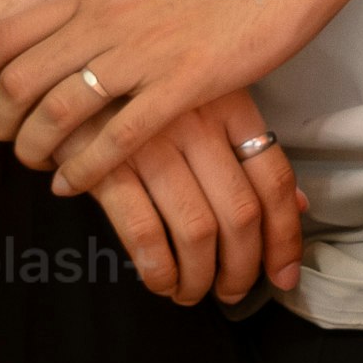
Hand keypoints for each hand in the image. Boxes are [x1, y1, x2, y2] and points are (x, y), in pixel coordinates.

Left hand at [0, 0, 362, 192]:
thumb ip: (100, 4)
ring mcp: (143, 53)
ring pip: (58, 112)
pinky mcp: (184, 84)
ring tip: (35, 164)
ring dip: (34, 147)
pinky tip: (72, 183)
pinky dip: (84, 168)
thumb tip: (68, 30)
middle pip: (18, 80)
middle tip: (3, 138)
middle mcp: (105, 19)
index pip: (2, 33)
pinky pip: (117, 139)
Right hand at [67, 84, 306, 308]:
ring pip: (197, 230)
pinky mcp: (105, 163)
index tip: (284, 274)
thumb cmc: (140, 92)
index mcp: (230, 103)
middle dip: (243, 267)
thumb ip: (251, 151)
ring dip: (200, 276)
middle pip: (241, 213)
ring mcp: (151, 142)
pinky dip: (159, 268)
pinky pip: (145, 232)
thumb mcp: (204, 103)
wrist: (60, 69)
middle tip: (234, 292)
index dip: (286, 236)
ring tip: (193, 293)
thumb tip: (301, 205)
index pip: (276, 179)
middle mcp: (198, 122)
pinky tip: (161, 281)